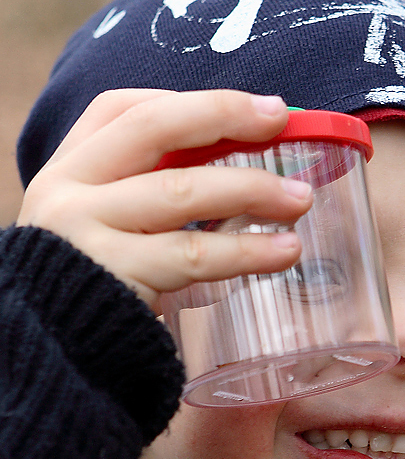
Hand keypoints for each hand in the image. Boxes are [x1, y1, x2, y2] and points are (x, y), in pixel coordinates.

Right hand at [16, 89, 310, 311]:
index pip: (123, 109)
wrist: (51, 356)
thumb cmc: (94, 287)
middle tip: (281, 120)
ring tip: (300, 200)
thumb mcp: (102, 226)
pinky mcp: (116, 278)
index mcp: (67, 169)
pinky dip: (246, 250)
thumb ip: (147, 193)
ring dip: (251, 189)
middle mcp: (67, 191)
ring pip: (183, 191)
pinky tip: (284, 251)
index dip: (193, 102)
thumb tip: (242, 168)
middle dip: (224, 116)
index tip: (256, 107)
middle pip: (153, 129)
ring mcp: (87, 233)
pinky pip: (193, 255)